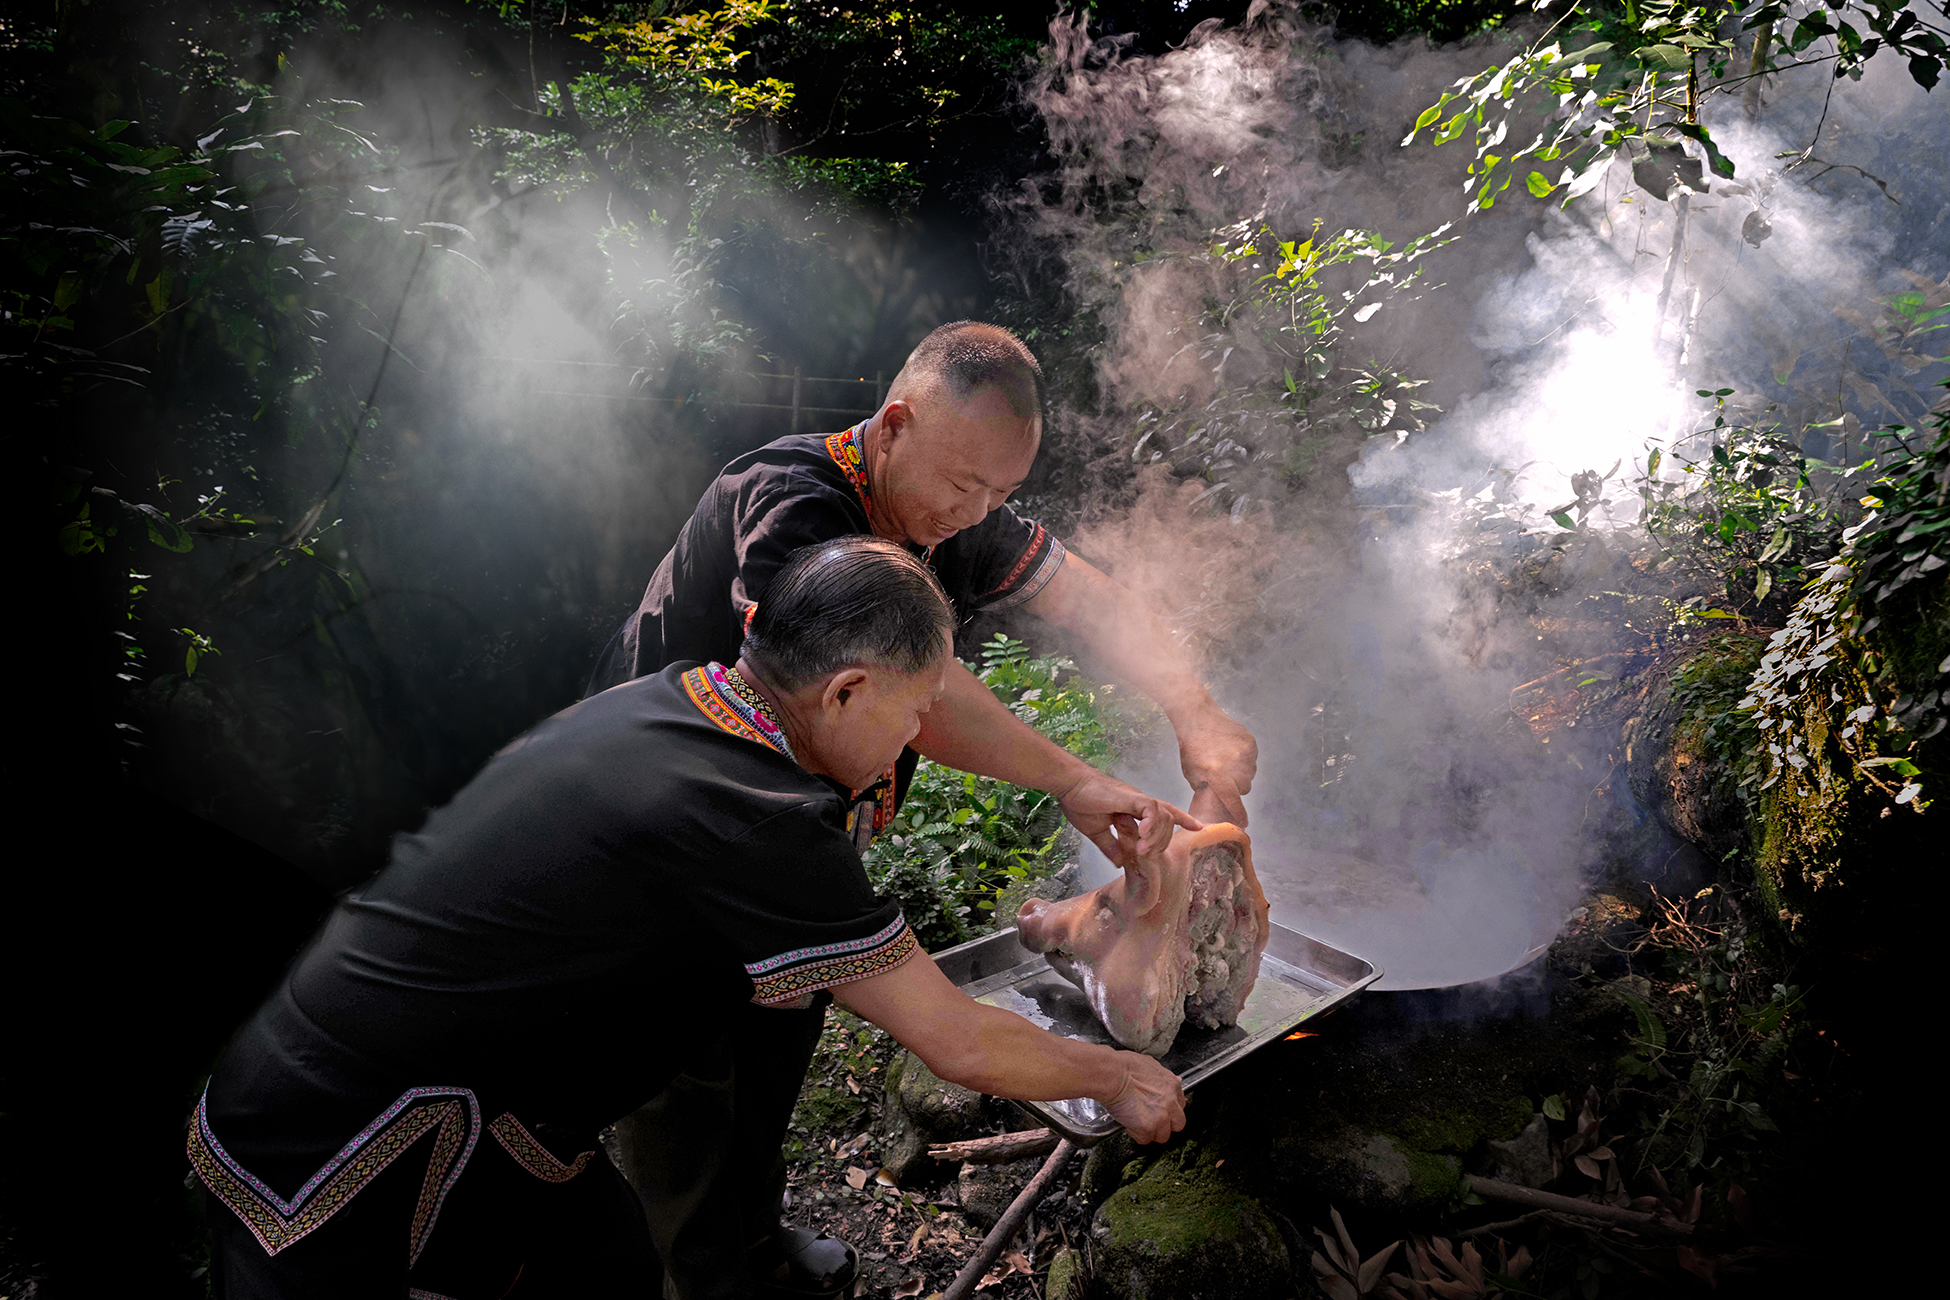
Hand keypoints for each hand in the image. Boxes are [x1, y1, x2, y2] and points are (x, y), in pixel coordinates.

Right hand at [1056, 768, 1201, 867]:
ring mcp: (1137, 798)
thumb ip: (1110, 846)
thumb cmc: (1079, 803)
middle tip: (1146, 857)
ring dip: (1156, 837)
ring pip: (1164, 815)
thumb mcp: (1096, 831)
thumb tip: (1119, 862)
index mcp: (1133, 808)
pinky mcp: (1130, 797)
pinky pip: (1151, 809)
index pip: (1164, 812)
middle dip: (1163, 841)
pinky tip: (1143, 836)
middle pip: (1168, 819)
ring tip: (1141, 851)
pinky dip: (1152, 824)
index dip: (1183, 818)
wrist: (1069, 786)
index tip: (1198, 827)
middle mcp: (1140, 801)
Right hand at [1102, 1052, 1186, 1143]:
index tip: (1162, 1109)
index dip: (1169, 1109)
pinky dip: (1135, 1134)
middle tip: (1152, 1120)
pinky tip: (1128, 1124)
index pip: (1180, 1105)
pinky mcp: (1148, 1128)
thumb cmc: (1125, 1067)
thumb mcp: (1150, 1064)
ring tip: (1138, 1123)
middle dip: (1166, 1124)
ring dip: (1151, 1132)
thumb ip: (1162, 1077)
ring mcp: (1161, 1117)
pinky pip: (1144, 1139)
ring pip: (1162, 1136)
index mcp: (1172, 1085)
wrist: (1113, 1075)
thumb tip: (1168, 1081)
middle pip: (1177, 1124)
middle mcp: (1171, 1103)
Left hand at [1175, 702, 1256, 826]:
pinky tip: (1231, 752)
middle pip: (1244, 788)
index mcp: (1218, 775)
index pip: (1234, 802)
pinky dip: (1245, 760)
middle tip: (1225, 779)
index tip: (1243, 823)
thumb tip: (1217, 801)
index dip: (1239, 814)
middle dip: (1236, 788)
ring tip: (1226, 763)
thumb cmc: (1191, 747)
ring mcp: (1245, 753)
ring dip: (1241, 773)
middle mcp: (1235, 766)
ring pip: (1250, 774)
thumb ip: (1207, 789)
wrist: (1198, 718)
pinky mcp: (1251, 743)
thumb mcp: (1192, 774)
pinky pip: (1253, 759)